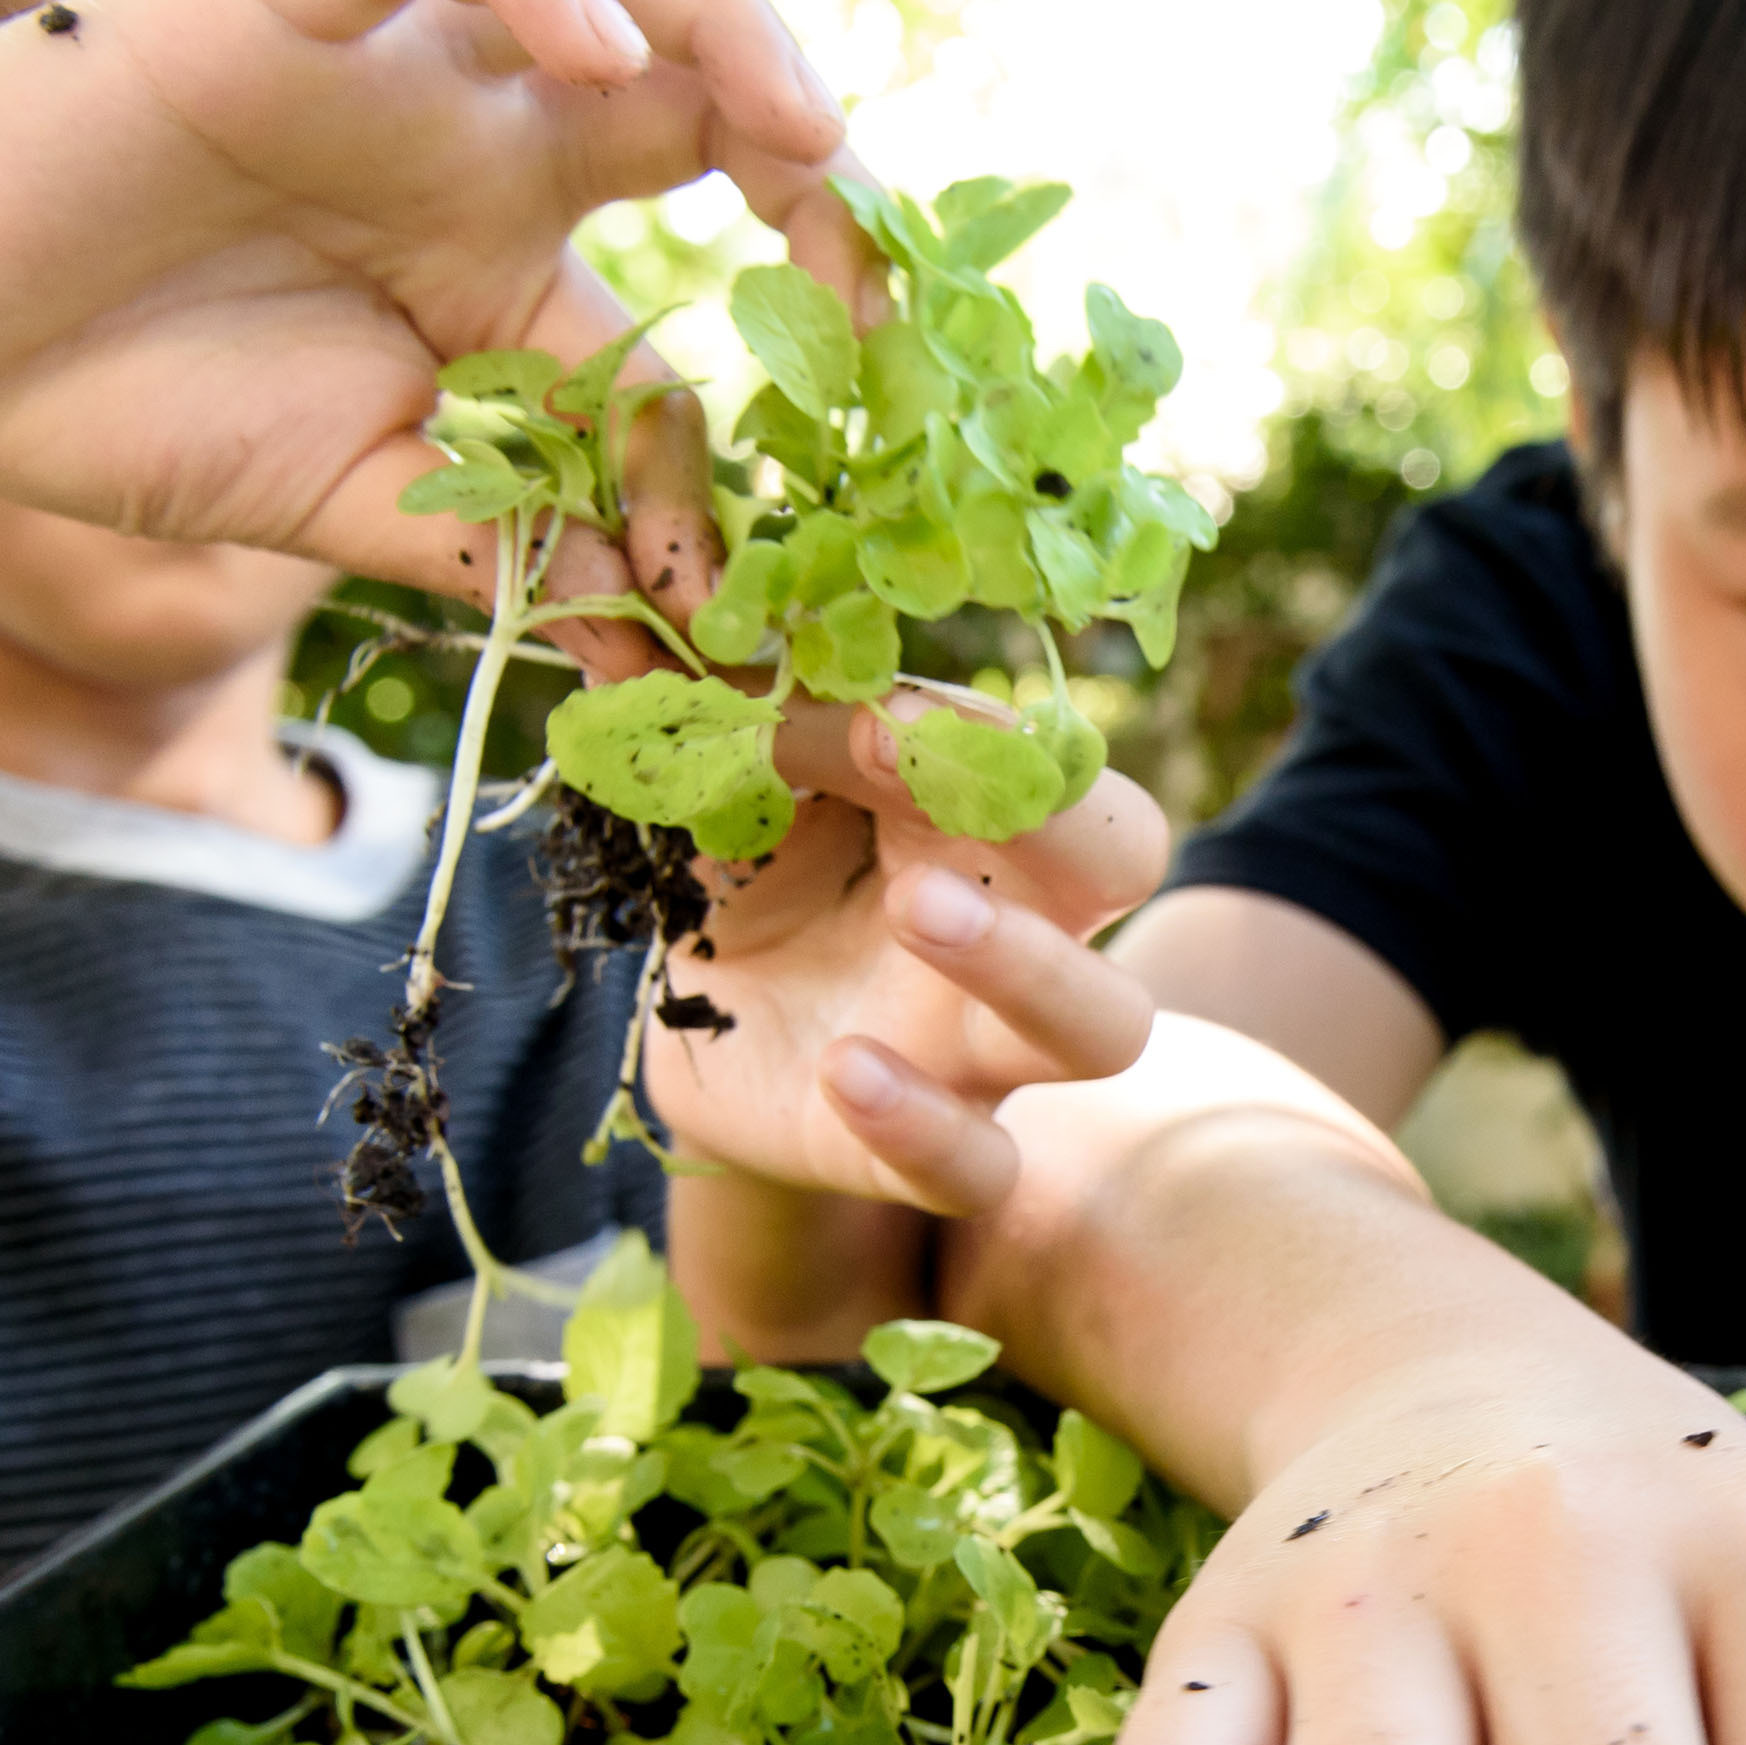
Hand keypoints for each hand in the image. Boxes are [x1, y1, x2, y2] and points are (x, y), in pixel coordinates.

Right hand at [0, 0, 854, 590]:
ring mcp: (386, 56)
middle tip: (881, 279)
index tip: (805, 528)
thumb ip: (522, 556)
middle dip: (821, 165)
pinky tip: (595, 54)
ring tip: (800, 129)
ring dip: (723, 22)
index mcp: (508, 260)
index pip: (697, 301)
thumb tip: (696, 666)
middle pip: (704, 87)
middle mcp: (475, 137)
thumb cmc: (126, 416)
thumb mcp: (365, 510)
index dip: (772, 410)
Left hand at [634, 693, 1167, 1213]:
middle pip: (1127, 861)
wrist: (701, 1032)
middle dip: (1060, 811)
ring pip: (1100, 1025)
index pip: (1043, 750)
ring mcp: (984, 1048)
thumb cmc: (752, 871)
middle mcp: (1022, 923)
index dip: (974, 728)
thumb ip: (703, 696)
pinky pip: (975, 1163)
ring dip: (1026, 961)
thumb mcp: (724, 777)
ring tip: (915, 910)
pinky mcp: (922, 1154)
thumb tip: (618, 580)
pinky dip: (922, 1122)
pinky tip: (844, 1070)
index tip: (868, 711)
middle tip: (918, 764)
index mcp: (981, 809)